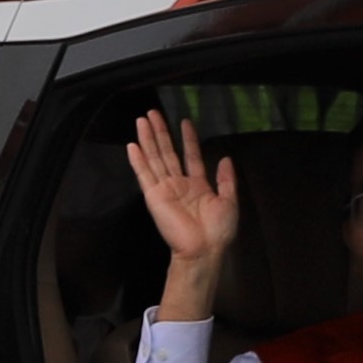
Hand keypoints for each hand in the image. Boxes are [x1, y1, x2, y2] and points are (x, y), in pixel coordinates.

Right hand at [127, 112, 240, 319]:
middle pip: (167, 152)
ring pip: (154, 158)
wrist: (205, 250)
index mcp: (197, 186)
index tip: (185, 121)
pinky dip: (138, 161)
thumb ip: (226, 179)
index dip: (188, 139)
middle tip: (153, 112)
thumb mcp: (230, 201)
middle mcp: (178, 184)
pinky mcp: (154, 196)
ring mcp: (164, 189)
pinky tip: (132, 145)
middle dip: (161, 132)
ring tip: (142, 120)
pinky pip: (144, 175)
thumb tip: (226, 158)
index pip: (190, 156)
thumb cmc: (219, 230)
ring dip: (147, 139)